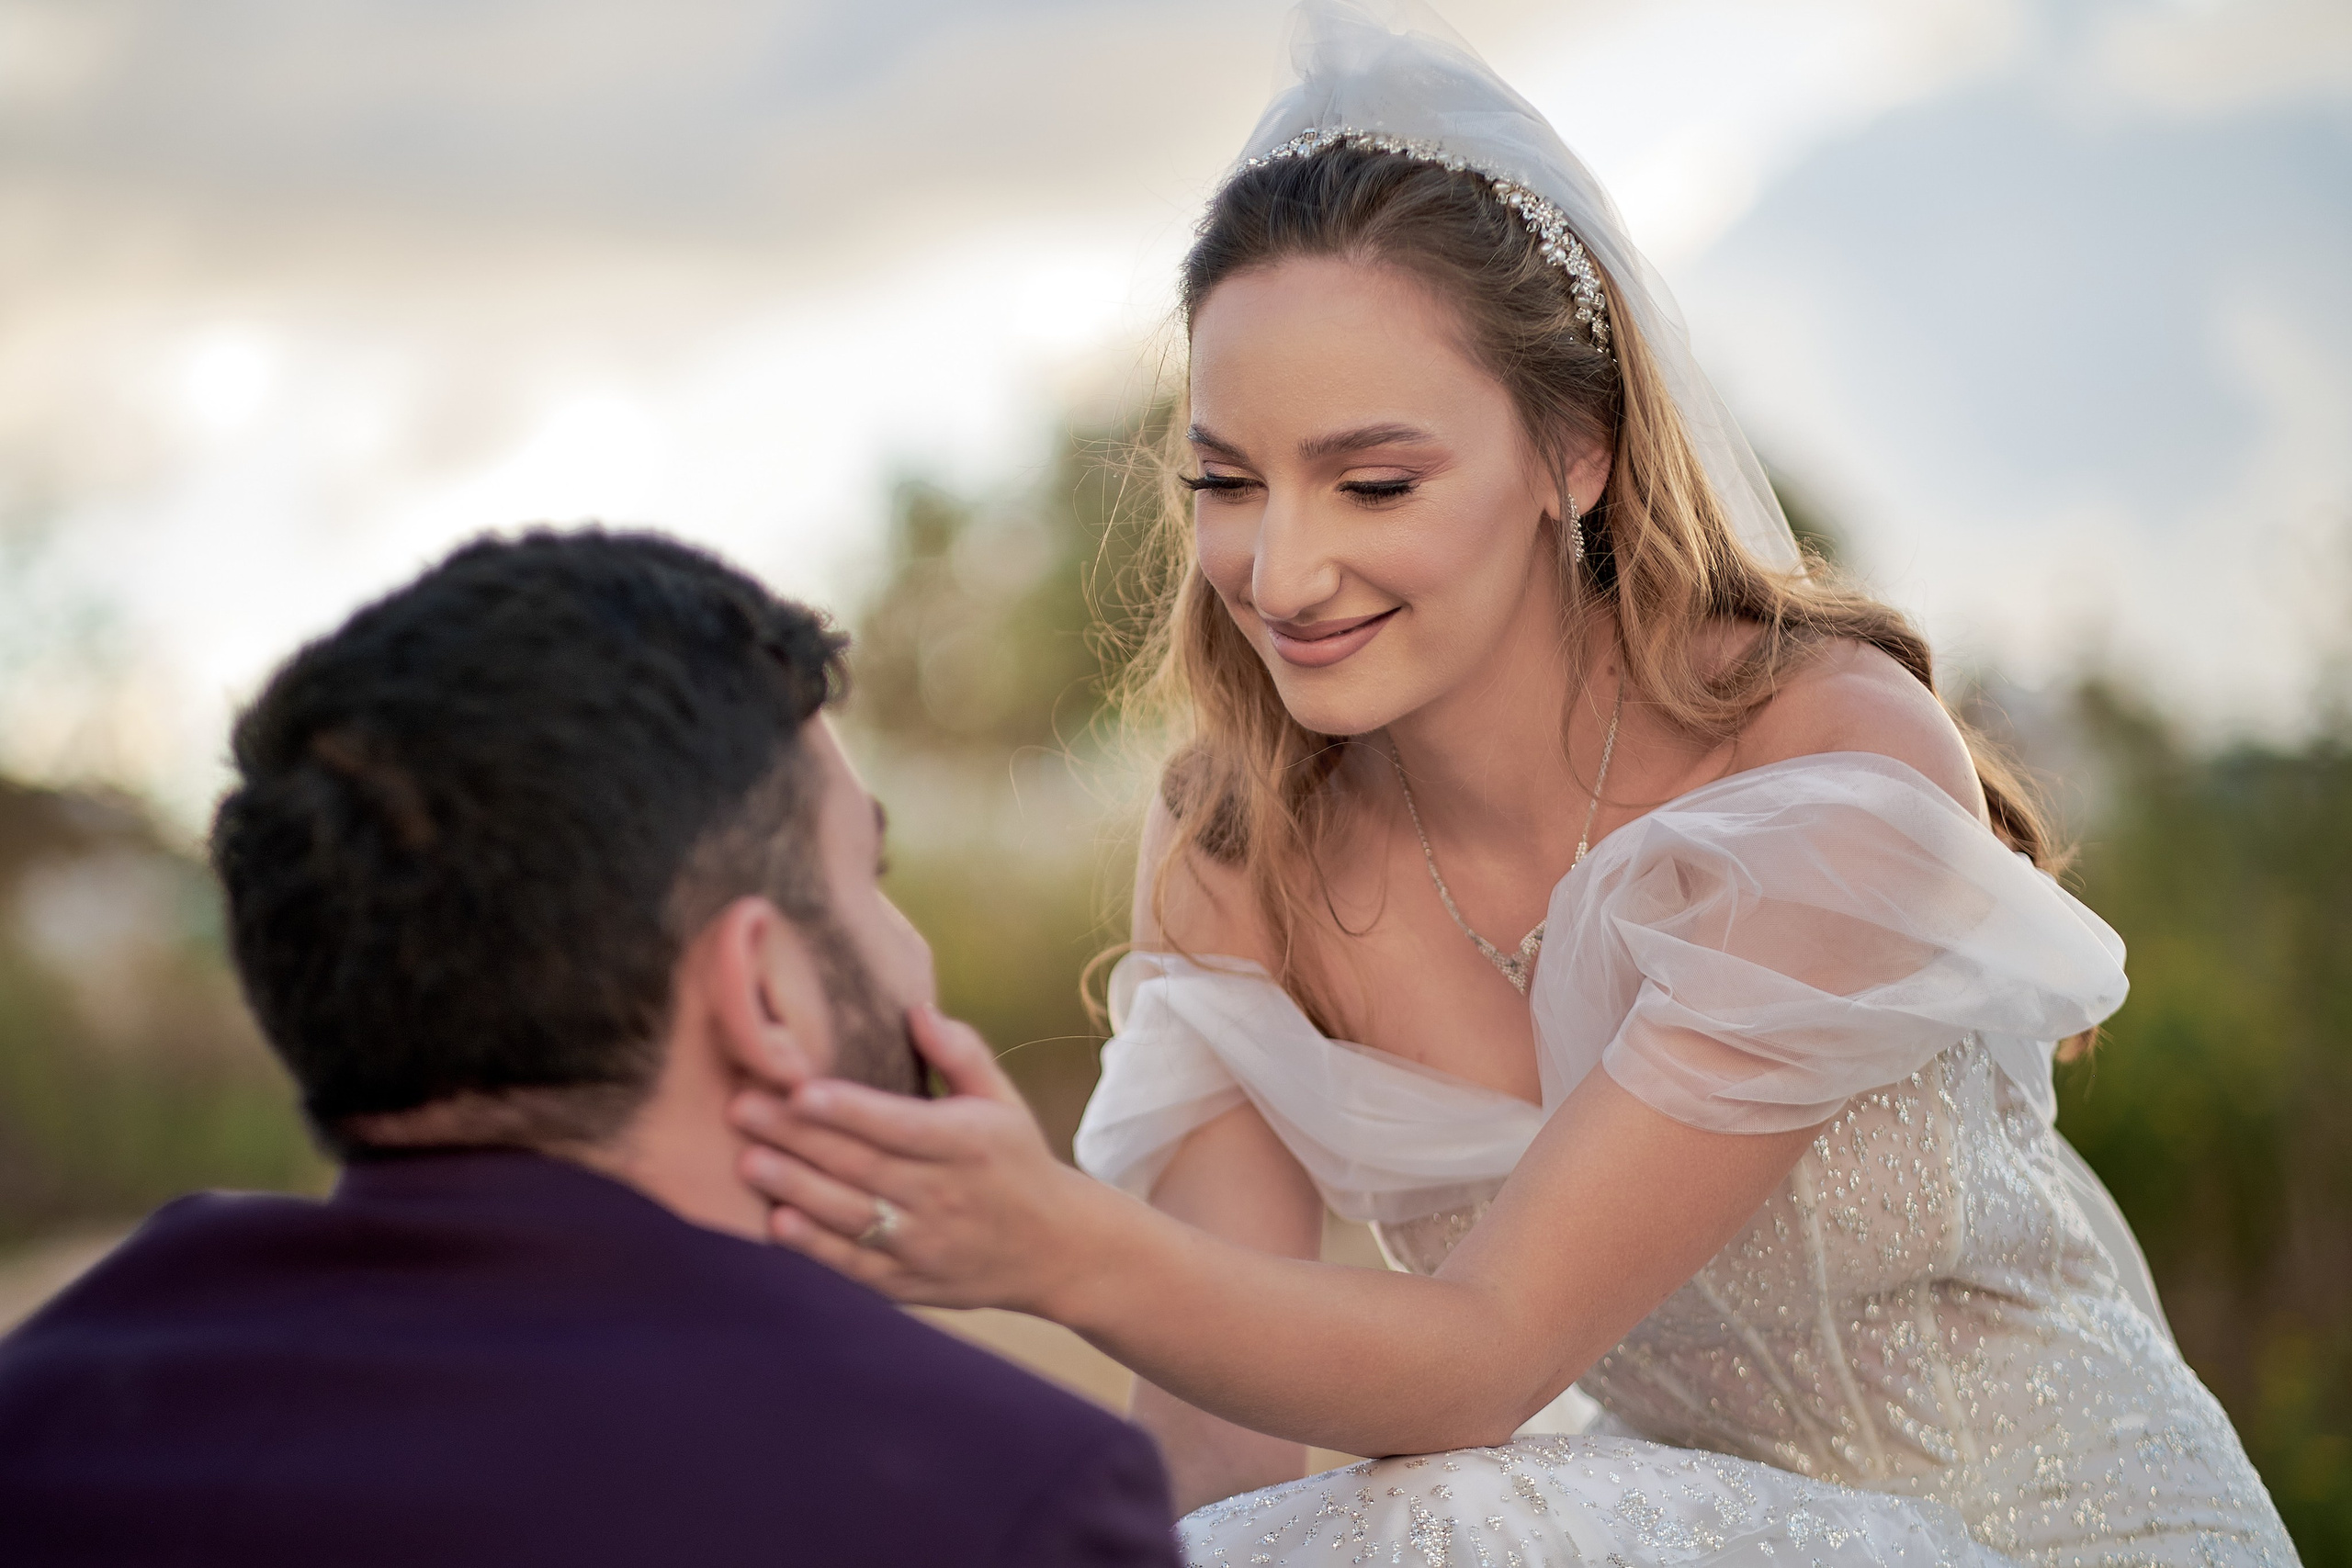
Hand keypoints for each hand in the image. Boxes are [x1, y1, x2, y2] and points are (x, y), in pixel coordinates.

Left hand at [730, 1004, 1106, 1313]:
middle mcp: (944, 1195)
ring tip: (748, 1161)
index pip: (897, 1124)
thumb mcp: (1003, 1100)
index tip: (799, 1088)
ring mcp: (924, 1244)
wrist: (1054, 1249)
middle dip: (797, 1137)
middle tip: (741, 1109)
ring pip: (850, 1215)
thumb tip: (915, 1010)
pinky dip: (816, 1247)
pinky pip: (855, 1264)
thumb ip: (961, 1053)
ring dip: (794, 1189)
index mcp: (967, 1143)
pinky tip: (778, 1223)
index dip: (847, 1109)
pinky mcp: (907, 1283)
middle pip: (860, 1165)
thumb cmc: (1016, 1161)